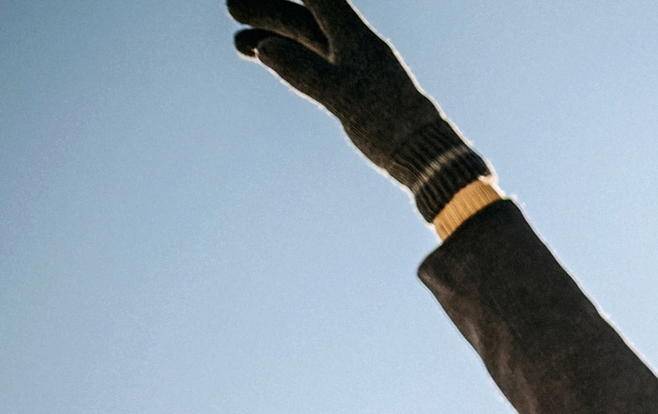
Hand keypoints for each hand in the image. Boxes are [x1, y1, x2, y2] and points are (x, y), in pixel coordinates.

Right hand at [229, 0, 488, 219]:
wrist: (426, 156)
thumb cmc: (390, 124)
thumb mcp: (342, 96)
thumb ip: (305, 72)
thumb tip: (266, 48)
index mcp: (357, 40)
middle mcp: (355, 48)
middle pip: (306, 19)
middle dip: (269, 12)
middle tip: (231, 7)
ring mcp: (353, 69)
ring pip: (307, 45)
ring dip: (273, 39)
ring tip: (237, 42)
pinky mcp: (352, 91)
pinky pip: (314, 68)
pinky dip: (290, 63)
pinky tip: (270, 64)